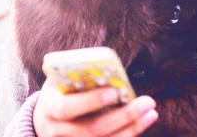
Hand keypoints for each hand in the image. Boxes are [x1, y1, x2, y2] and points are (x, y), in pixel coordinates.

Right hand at [33, 77, 157, 136]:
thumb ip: (78, 75)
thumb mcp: (60, 81)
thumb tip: (109, 66)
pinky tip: (142, 124)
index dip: (90, 102)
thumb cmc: (59, 93)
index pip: (67, 108)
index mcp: (49, 108)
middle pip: (91, 130)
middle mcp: (56, 132)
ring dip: (131, 128)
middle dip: (123, 117)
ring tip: (151, 113)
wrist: (45, 122)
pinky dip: (127, 136)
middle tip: (146, 102)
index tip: (114, 92)